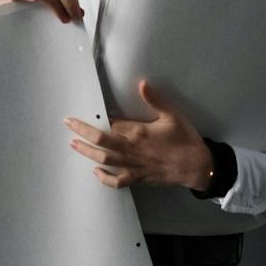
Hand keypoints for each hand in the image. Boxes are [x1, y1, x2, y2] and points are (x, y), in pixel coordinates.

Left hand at [65, 79, 216, 189]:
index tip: (86, 112)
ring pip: (104, 160)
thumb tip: (142, 84)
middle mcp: (131, 149)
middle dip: (82, 132)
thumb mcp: (173, 116)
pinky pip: (117, 181)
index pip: (111, 124)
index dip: (97, 119)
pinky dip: (104, 178)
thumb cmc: (185, 140)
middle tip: (68, 124)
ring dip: (86, 152)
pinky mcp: (138, 178)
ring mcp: (133, 166)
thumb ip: (155, 100)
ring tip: (73, 144)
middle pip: (100, 141)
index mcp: (139, 132)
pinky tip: (95, 172)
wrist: (197, 167)